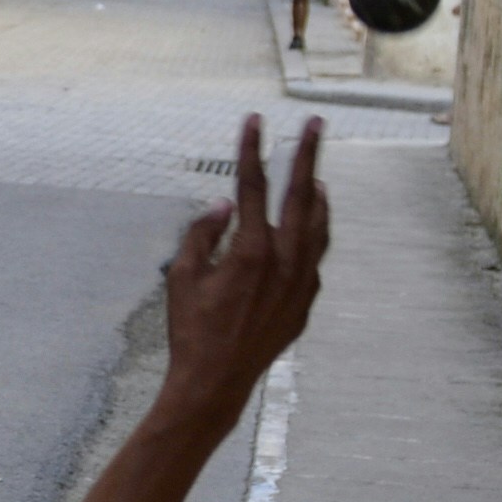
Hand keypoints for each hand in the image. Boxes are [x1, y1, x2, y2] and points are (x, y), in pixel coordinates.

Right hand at [158, 115, 328, 428]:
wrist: (216, 380)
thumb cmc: (192, 329)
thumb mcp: (182, 277)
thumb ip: (201, 234)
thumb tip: (220, 206)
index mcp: (251, 251)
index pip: (253, 187)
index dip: (253, 150)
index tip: (256, 121)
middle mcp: (285, 261)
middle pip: (302, 195)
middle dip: (308, 154)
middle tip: (317, 124)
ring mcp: (301, 281)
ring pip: (319, 226)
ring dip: (318, 196)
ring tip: (316, 177)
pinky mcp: (306, 301)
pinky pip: (315, 257)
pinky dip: (314, 234)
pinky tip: (307, 229)